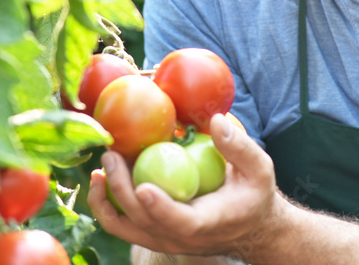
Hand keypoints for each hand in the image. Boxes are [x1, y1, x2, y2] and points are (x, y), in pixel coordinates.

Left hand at [89, 113, 285, 260]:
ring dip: (105, 201)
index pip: (180, 221)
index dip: (160, 208)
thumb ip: (239, 147)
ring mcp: (163, 238)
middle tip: (111, 155)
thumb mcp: (259, 169)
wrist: (249, 225)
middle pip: (143, 220)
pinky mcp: (152, 233)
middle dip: (121, 189)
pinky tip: (102, 177)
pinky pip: (122, 224)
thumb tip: (216, 120)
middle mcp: (180, 237)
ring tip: (99, 169)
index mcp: (207, 222)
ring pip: (125, 228)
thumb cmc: (253, 193)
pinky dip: (106, 204)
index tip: (143, 188)